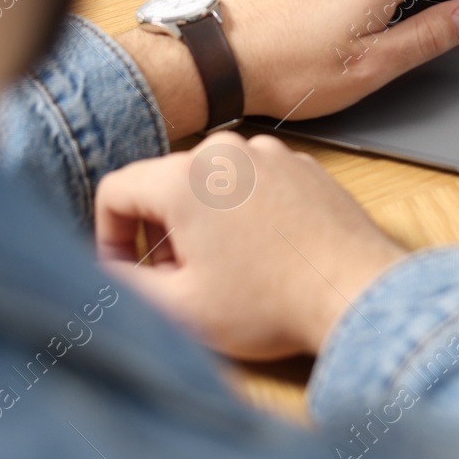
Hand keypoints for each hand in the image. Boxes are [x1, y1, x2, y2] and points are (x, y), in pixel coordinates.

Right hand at [95, 132, 406, 358]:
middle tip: (182, 280)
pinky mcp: (302, 166)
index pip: (116, 190)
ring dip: (204, 223)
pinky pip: (253, 183)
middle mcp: (225, 151)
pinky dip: (245, 213)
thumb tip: (104, 274)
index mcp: (184, 177)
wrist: (354, 291)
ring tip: (228, 270)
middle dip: (162, 234)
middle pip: (164, 184)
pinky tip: (265, 255)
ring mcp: (269, 153)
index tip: (127, 270)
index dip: (109, 236)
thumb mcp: (179, 307)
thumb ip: (124, 285)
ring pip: (210, 183)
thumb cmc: (271, 303)